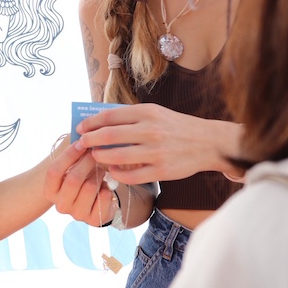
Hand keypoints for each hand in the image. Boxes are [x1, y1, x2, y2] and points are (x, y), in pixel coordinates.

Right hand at [44, 142, 116, 226]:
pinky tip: (106, 186)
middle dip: (87, 162)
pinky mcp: (93, 220)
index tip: (81, 142)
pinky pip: (104, 197)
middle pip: (73, 179)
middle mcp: (60, 204)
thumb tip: (82, 132)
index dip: (68, 155)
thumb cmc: (83, 177)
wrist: (96, 201)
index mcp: (50, 190)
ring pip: (90, 187)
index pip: (54, 171)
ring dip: (99, 174)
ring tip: (101, 170)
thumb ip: (75, 150)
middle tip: (97, 152)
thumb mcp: (74, 164)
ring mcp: (76, 214)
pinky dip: (108, 188)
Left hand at [74, 104, 241, 183]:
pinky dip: (117, 173)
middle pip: (109, 136)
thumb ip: (131, 117)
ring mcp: (155, 152)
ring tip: (93, 157)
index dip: (91, 123)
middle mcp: (150, 130)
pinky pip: (131, 176)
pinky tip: (111, 171)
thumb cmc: (176, 127)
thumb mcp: (156, 113)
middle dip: (89, 141)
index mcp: (147, 112)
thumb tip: (101, 120)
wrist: (207, 142)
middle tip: (80, 144)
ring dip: (100, 157)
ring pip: (117, 156)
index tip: (80, 128)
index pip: (110, 116)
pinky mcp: (161, 170)